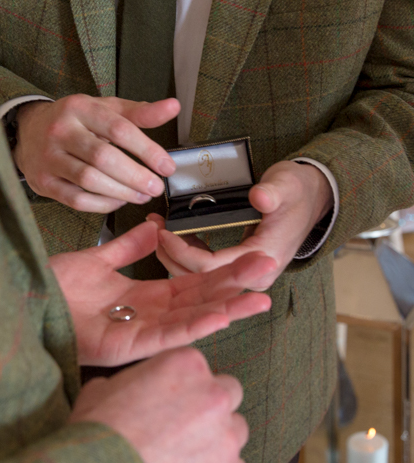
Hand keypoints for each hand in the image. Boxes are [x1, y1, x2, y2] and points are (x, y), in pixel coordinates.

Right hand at [14, 94, 178, 211]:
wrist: (28, 131)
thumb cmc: (75, 121)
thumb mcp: (105, 108)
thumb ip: (139, 112)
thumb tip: (173, 107)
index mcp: (80, 108)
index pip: (119, 129)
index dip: (147, 150)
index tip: (166, 166)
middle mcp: (61, 130)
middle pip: (103, 157)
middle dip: (135, 176)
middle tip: (156, 187)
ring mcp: (50, 157)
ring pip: (89, 180)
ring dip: (121, 192)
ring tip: (141, 195)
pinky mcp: (43, 181)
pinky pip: (76, 199)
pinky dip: (102, 204)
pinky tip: (118, 201)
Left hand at [49, 219, 273, 365]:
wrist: (23, 300)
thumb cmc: (54, 288)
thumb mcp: (97, 260)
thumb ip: (127, 247)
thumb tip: (154, 226)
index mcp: (143, 298)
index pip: (193, 284)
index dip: (223, 272)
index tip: (253, 257)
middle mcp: (148, 317)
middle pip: (202, 300)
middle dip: (236, 285)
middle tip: (270, 266)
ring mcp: (141, 334)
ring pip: (193, 320)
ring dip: (228, 308)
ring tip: (261, 297)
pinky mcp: (128, 348)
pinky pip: (167, 336)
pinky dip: (196, 326)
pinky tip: (221, 316)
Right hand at [70, 348, 248, 462]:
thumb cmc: (97, 434)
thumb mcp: (103, 389)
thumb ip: (132, 382)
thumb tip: (130, 391)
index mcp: (186, 364)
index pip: (200, 369)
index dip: (184, 387)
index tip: (169, 402)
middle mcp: (215, 395)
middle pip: (228, 394)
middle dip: (209, 408)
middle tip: (182, 428)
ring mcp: (227, 437)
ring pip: (235, 432)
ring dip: (216, 441)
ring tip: (183, 459)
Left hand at [152, 160, 333, 290]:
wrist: (312, 198)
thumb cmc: (298, 192)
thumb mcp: (286, 185)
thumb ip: (272, 193)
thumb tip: (259, 197)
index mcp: (264, 259)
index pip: (211, 267)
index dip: (182, 252)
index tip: (163, 232)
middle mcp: (253, 275)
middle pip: (198, 276)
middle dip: (170, 253)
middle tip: (151, 228)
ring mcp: (244, 272)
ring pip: (198, 274)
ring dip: (174, 253)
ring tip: (155, 228)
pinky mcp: (237, 263)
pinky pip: (205, 264)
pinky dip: (186, 250)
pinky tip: (171, 233)